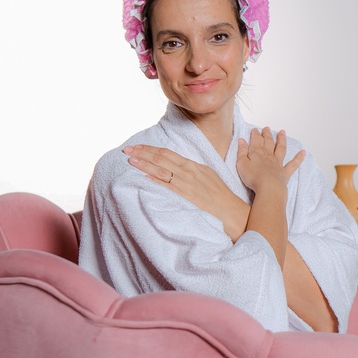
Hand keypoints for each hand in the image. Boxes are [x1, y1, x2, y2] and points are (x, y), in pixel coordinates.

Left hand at [124, 145, 250, 238]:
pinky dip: (155, 179)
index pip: (167, 153)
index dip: (151, 149)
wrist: (230, 210)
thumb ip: (192, 170)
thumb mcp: (207, 175)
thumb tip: (177, 166)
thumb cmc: (220, 195)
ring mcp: (187, 183)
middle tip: (127, 149)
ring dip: (145, 164)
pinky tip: (144, 175)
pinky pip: (168, 186)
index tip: (138, 146)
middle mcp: (188, 171)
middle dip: (143, 153)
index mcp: (193, 165)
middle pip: (161, 158)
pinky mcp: (186, 196)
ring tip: (131, 160)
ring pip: (162, 170)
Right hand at [236, 127, 305, 192]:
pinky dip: (299, 158)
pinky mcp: (285, 172)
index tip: (255, 130)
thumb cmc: (253, 177)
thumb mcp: (241, 164)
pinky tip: (303, 152)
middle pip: (268, 142)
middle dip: (267, 134)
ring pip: (281, 148)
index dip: (255, 134)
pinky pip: (293, 164)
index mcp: (257, 153)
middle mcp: (269, 155)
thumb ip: (241, 152)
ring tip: (282, 132)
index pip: (256, 140)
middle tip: (267, 128)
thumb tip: (242, 140)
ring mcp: (278, 163)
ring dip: (281, 140)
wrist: (268, 188)